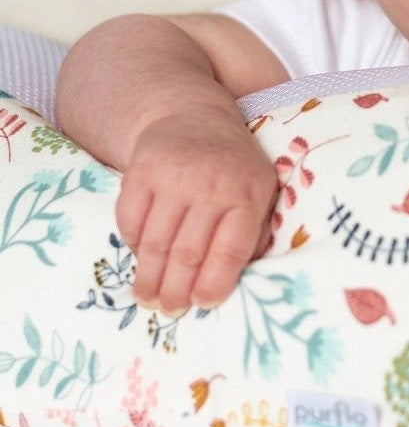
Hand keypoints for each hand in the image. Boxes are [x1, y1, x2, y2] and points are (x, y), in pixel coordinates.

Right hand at [116, 106, 276, 315]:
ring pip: (156, 242)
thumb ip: (254, 232)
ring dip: (150, 277)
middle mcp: (212, 184)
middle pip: (188, 252)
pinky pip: (130, 220)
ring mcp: (174, 176)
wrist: (195, 116)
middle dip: (176, 290)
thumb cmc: (233, 166)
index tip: (202, 303)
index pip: (230, 250)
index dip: (214, 283)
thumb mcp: (260, 190)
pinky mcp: (142, 169)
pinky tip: (139, 258)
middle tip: (170, 310)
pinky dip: (132, 245)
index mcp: (248, 193)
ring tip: (148, 297)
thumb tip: (240, 278)